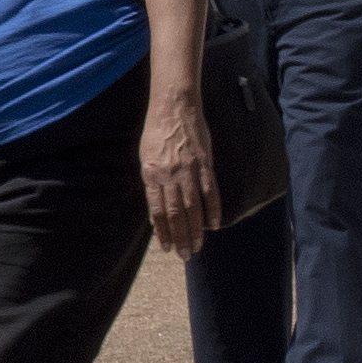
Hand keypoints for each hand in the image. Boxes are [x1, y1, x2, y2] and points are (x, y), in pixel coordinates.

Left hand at [140, 85, 218, 255]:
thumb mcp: (146, 158)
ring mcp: (188, 170)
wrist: (174, 107)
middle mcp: (170, 175)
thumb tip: (158, 208)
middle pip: (176, 213)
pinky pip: (210, 191)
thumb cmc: (157, 132)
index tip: (168, 248)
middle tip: (186, 255)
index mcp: (152, 175)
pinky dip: (213, 209)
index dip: (163, 232)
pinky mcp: (205, 163)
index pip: (158, 211)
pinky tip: (214, 224)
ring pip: (193, 207)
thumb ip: (153, 183)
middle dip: (181, 237)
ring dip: (196, 229)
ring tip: (198, 246)